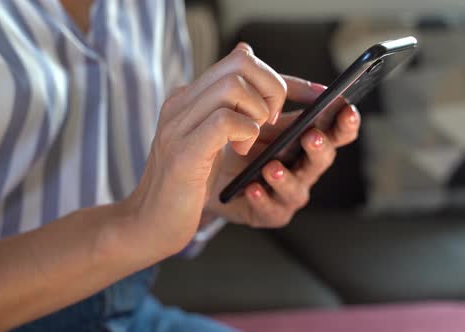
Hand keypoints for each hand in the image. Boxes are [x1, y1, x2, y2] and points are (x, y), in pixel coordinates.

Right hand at [124, 42, 287, 254]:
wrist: (147, 223)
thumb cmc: (184, 186)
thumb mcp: (208, 141)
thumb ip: (228, 110)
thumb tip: (254, 69)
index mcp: (188, 98)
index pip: (240, 60)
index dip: (279, 76)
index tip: (311, 97)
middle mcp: (180, 104)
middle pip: (239, 63)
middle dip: (272, 89)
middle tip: (270, 124)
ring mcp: (179, 126)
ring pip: (233, 86)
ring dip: (258, 114)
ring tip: (250, 142)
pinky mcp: (184, 152)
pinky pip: (225, 121)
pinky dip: (246, 133)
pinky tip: (242, 152)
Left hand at [205, 46, 360, 227]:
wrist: (206, 177)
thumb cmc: (238, 143)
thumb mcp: (248, 113)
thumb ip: (249, 87)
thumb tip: (245, 50)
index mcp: (303, 140)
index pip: (332, 130)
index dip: (343, 121)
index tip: (346, 106)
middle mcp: (301, 167)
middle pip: (321, 159)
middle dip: (321, 146)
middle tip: (312, 135)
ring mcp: (286, 193)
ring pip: (298, 189)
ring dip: (287, 176)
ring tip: (272, 166)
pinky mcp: (268, 213)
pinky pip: (271, 209)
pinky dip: (263, 198)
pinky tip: (252, 188)